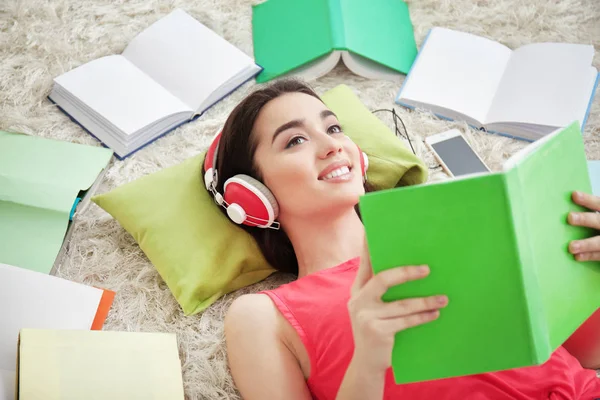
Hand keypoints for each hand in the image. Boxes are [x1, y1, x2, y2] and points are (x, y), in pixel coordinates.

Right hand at [348, 236, 447, 372]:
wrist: (366, 364)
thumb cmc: (376, 329)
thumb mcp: (372, 308)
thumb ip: (381, 291)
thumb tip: (413, 269)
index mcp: (357, 290)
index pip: (365, 264)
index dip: (370, 247)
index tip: (375, 230)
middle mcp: (358, 300)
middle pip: (383, 279)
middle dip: (406, 273)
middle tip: (427, 269)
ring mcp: (366, 316)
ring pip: (401, 304)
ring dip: (425, 301)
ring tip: (443, 298)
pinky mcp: (377, 331)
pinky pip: (406, 321)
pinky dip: (423, 317)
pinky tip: (436, 313)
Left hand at [568, 191, 599, 260]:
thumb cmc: (599, 227)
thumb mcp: (598, 216)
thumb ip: (588, 214)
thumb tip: (565, 203)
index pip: (599, 204)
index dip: (588, 200)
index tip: (574, 195)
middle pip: (599, 221)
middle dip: (585, 219)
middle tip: (570, 217)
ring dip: (586, 244)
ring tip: (571, 247)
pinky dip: (589, 256)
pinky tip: (577, 256)